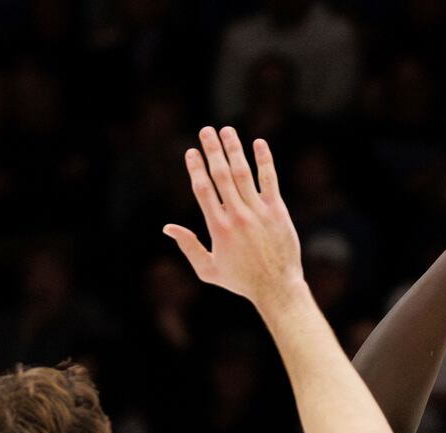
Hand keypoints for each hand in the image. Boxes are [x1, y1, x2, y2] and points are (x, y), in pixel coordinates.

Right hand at [164, 127, 304, 310]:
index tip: (191, 152)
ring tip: (226, 131)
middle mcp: (237, 216)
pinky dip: (264, 160)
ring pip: (243, 173)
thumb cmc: (241, 281)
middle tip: (206, 131)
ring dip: (233, 149)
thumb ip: (189, 246)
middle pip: (221, 175)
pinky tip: (258, 143)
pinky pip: (269, 180)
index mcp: (218, 228)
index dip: (195, 168)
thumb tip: (168, 228)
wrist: (276, 287)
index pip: (203, 190)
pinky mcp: (277, 211)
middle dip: (212, 150)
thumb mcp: (208, 269)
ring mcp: (258, 212)